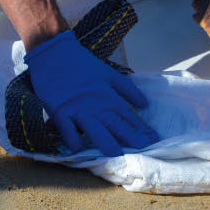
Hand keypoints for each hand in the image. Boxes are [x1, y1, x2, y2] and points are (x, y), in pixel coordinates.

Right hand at [24, 30, 158, 156]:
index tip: (154, 140)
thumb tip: (145, 104)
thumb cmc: (82, 63)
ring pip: (94, 130)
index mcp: (108, 96)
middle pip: (115, 125)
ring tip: (117, 156)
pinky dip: (73, 140)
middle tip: (144, 151)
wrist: (55, 53)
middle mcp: (95, 105)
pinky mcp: (59, 112)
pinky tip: (80, 151)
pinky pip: (67, 130)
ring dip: (106, 143)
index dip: (141, 128)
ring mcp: (77, 110)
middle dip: (131, 139)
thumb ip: (127, 90)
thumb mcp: (109, 73)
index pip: (128, 116)